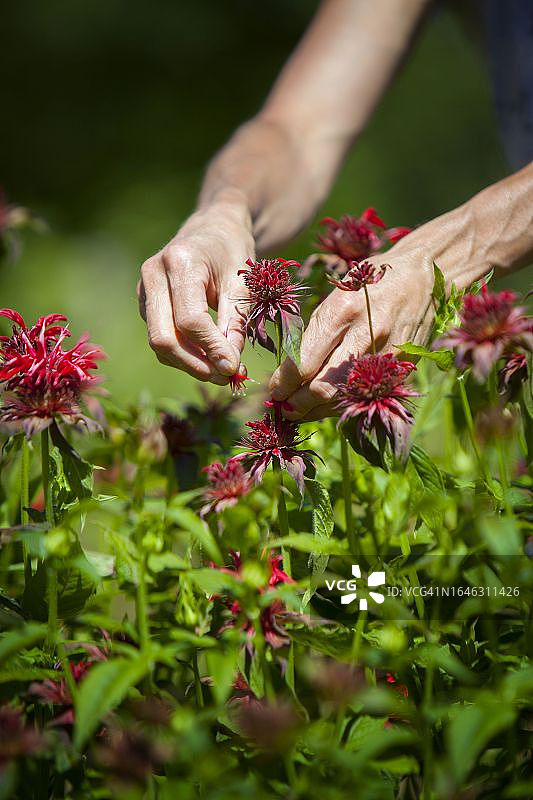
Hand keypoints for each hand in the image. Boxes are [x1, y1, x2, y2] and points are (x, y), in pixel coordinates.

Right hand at [138, 196, 253, 382]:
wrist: (213, 227)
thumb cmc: (233, 251)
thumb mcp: (243, 284)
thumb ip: (235, 325)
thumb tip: (229, 367)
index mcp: (180, 262)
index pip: (190, 320)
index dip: (211, 349)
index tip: (234, 368)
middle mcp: (153, 274)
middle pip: (163, 337)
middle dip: (194, 364)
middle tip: (224, 377)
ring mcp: (144, 289)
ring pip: (159, 342)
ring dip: (189, 364)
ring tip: (221, 370)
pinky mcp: (145, 302)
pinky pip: (161, 337)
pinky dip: (183, 354)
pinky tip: (207, 358)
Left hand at [268, 236, 435, 419]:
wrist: (423, 277)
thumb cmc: (368, 286)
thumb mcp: (335, 299)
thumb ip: (313, 336)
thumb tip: (287, 375)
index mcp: (343, 311)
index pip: (304, 362)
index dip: (283, 384)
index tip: (273, 392)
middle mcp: (367, 335)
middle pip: (323, 388)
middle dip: (297, 405)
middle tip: (282, 409)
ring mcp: (388, 356)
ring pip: (344, 399)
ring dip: (317, 411)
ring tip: (299, 411)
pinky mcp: (402, 370)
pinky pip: (365, 398)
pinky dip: (342, 406)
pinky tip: (328, 405)